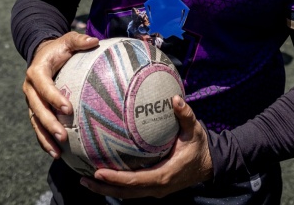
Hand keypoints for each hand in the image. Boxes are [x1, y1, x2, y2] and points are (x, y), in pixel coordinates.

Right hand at [23, 32, 98, 158]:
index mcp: (37, 72)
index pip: (44, 86)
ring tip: (57, 152)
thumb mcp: (67, 40)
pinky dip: (44, 140)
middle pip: (37, 109)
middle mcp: (30, 89)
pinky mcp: (34, 110)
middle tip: (63, 136)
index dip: (54, 98)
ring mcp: (31, 101)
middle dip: (49, 124)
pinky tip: (55, 153)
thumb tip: (94, 41)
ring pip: (35, 122)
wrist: (42, 55)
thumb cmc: (58, 49)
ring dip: (45, 138)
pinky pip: (37, 127)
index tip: (68, 109)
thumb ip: (78, 40)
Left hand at [80, 95, 212, 198]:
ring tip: (86, 181)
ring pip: (127, 195)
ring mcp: (156, 190)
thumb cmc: (200, 146)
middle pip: (126, 193)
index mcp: (164, 175)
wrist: (210, 163)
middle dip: (103, 188)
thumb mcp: (194, 130)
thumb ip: (185, 115)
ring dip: (107, 190)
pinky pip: (133, 190)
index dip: (116, 179)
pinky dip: (117, 186)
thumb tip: (175, 98)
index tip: (98, 173)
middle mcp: (158, 187)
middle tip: (83, 179)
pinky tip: (103, 177)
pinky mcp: (155, 188)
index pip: (135, 181)